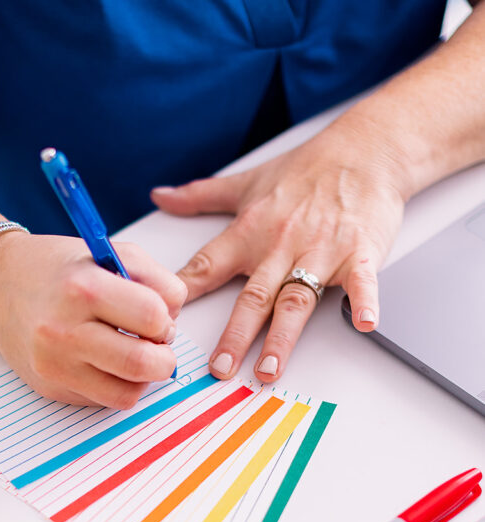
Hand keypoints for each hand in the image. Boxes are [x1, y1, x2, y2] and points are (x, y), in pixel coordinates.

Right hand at [0, 232, 186, 407]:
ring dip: (143, 378)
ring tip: (133, 355)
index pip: (152, 317)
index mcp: (82, 288)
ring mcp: (54, 365)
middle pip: (142, 364)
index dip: (166, 320)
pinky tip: (106, 363)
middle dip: (164, 359)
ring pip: (127, 394)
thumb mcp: (110, 253)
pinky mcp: (51, 388)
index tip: (158, 318)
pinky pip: (104, 401)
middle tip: (158, 348)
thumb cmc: (60, 269)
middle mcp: (64, 330)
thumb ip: (154, 280)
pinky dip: (117, 386)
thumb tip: (174, 322)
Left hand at [151, 121, 406, 382]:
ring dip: (282, 336)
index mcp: (251, 232)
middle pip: (253, 297)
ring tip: (268, 369)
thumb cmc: (308, 168)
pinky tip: (363, 323)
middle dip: (235, 334)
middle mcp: (281, 245)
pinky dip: (363, 302)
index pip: (208, 265)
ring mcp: (320, 251)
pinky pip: (360, 281)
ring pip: (296, 299)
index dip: (185, 290)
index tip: (165, 319)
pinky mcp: (359, 253)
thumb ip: (200, 196)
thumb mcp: (248, 181)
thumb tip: (159, 195)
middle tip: (220, 368)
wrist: (366, 148)